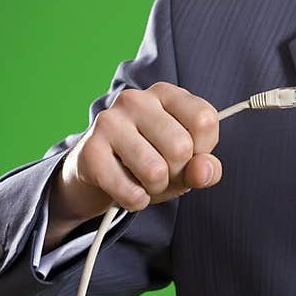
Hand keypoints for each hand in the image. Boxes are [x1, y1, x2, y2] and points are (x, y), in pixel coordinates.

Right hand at [52, 82, 222, 223]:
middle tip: (160, 170)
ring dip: (155, 188)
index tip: (186, 153)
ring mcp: (109, 121)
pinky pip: (130, 191)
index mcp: (165, 93)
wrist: (99, 172)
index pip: (204, 120)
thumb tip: (203, 171)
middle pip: (181, 148)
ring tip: (143, 180)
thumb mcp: (186, 163)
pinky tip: (128, 191)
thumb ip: (205, 168)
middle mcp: (135, 100)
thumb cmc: (151, 160)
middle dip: (176, 172)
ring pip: (155, 171)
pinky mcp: (90, 150)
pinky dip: (135, 201)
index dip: (202, 149)